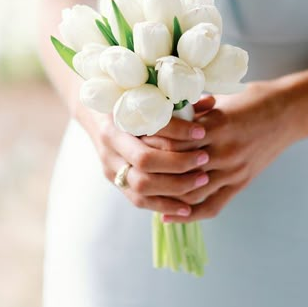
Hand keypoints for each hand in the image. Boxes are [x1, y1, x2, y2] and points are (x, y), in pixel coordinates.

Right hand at [84, 103, 216, 217]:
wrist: (97, 116)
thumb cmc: (129, 103)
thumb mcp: (149, 99)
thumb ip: (177, 104)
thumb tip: (211, 101)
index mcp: (118, 118)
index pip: (151, 127)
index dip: (179, 130)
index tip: (202, 131)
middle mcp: (111, 144)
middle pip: (145, 160)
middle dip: (179, 163)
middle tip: (205, 159)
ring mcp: (111, 166)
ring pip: (142, 185)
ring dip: (175, 186)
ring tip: (202, 181)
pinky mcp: (116, 182)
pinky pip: (139, 201)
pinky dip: (164, 205)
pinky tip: (187, 207)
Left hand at [141, 79, 298, 222]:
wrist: (289, 112)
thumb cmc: (254, 99)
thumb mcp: (221, 99)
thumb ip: (194, 111)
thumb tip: (163, 113)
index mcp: (217, 125)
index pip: (174, 140)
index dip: (152, 142)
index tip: (134, 139)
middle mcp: (224, 151)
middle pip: (179, 166)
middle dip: (154, 168)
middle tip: (131, 166)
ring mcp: (234, 170)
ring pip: (191, 190)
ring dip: (166, 193)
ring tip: (142, 191)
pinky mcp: (241, 183)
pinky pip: (212, 205)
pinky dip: (188, 214)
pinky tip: (168, 215)